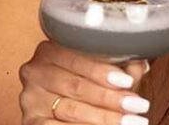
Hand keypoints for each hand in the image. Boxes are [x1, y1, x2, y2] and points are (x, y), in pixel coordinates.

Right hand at [19, 41, 149, 124]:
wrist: (68, 112)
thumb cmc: (84, 86)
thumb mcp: (101, 73)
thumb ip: (118, 67)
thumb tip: (138, 65)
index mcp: (49, 51)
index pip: (76, 59)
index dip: (102, 71)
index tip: (127, 81)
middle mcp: (35, 72)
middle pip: (75, 86)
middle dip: (110, 98)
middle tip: (138, 105)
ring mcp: (30, 98)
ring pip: (70, 110)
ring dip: (104, 118)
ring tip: (131, 122)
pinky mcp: (31, 121)